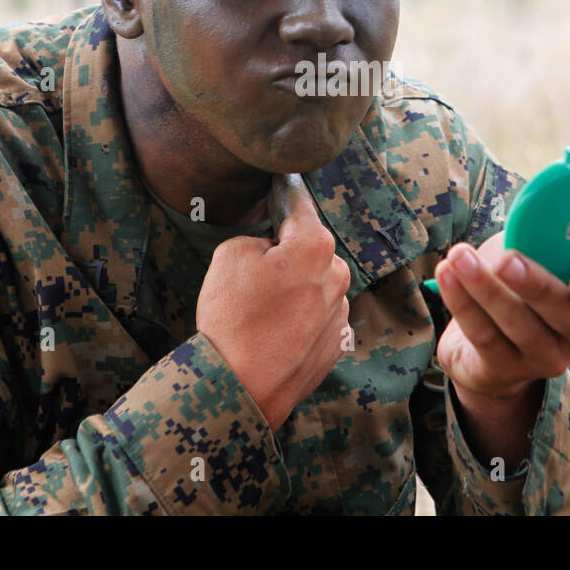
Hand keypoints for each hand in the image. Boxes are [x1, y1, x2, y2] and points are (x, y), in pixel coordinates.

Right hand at [196, 174, 350, 429]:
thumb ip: (256, 239)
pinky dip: (300, 319)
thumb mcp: (229, 255)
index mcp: (315, 246)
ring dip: (295, 290)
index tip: (284, 181)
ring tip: (261, 313)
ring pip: (315, 285)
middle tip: (254, 277)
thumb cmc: (234, 319)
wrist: (241, 388)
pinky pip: (317, 317)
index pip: (300, 207)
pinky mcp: (337, 343)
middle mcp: (337, 275)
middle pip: (309, 251)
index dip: (286, 193)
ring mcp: (340, 312)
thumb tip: (271, 250)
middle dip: (287, 256)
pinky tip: (274, 333)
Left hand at [434, 217, 569, 403]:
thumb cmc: (525, 286)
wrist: (488, 347)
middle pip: (562, 313)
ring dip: (484, 288)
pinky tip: (445, 274)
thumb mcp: (552, 259)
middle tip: (505, 258)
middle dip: (533, 285)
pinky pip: (482, 335)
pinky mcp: (503, 370)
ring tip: (458, 255)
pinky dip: (461, 301)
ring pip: (516, 324)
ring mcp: (541, 358)